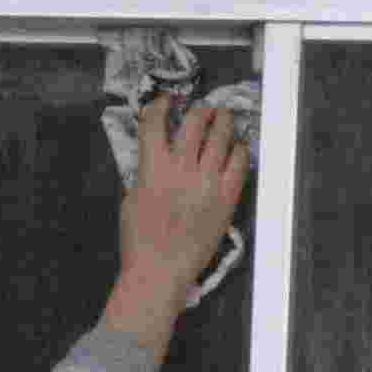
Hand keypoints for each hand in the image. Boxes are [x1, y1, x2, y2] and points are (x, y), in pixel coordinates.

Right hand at [104, 96, 250, 356]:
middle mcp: (182, 168)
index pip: (154, 121)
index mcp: (152, 167)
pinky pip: (240, 161)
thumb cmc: (139, 240)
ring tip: (223, 118)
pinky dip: (239, 149)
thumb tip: (157, 156)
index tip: (166, 100)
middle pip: (195, 120)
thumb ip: (145, 172)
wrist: (160, 271)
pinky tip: (236, 148)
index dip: (161, 104)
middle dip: (199, 110)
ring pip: (222, 135)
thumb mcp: (131, 199)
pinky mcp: (227, 196)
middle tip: (203, 110)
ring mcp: (208, 181)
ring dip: (223, 121)